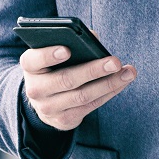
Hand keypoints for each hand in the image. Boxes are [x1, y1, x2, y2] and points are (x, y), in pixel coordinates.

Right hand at [20, 47, 136, 130]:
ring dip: (109, 84)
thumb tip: (94, 38)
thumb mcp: (54, 53)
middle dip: (93, 70)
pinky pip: (90, 106)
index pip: (34, 60)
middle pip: (66, 80)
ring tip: (128, 72)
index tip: (66, 49)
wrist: (44, 99)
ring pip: (82, 96)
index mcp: (30, 66)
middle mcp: (35, 89)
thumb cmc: (54, 67)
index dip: (49, 55)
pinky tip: (122, 82)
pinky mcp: (63, 120)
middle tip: (115, 62)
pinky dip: (109, 93)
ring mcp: (48, 108)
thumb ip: (71, 42)